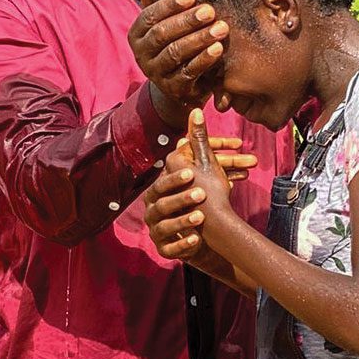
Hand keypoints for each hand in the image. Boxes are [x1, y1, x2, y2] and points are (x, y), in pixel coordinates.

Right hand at [128, 0, 227, 121]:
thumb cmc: (171, 44)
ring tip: (221, 28)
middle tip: (209, 10)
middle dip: (186, 22)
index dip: (168, 5)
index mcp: (137, 35)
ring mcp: (156, 73)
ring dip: (199, 39)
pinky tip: (218, 49)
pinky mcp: (173, 89)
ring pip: (175, 54)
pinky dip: (203, 60)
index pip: (149, 16)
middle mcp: (142, 55)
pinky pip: (188, 73)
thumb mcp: (161, 22)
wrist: (178, 86)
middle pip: (162, 35)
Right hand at [144, 110, 244, 258]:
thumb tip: (197, 110)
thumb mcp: (202, 169)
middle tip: (201, 195)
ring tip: (201, 217)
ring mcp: (158, 231)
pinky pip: (170, 249)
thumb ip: (197, 142)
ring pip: (165, 227)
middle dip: (180, 199)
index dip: (176, 179)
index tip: (192, 173)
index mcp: (159, 191)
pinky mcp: (165, 249)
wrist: (205, 232)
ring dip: (182, 221)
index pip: (163, 183)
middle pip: (161, 204)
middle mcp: (153, 210)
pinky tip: (197, 239)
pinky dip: (182, 244)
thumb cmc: (202, 196)